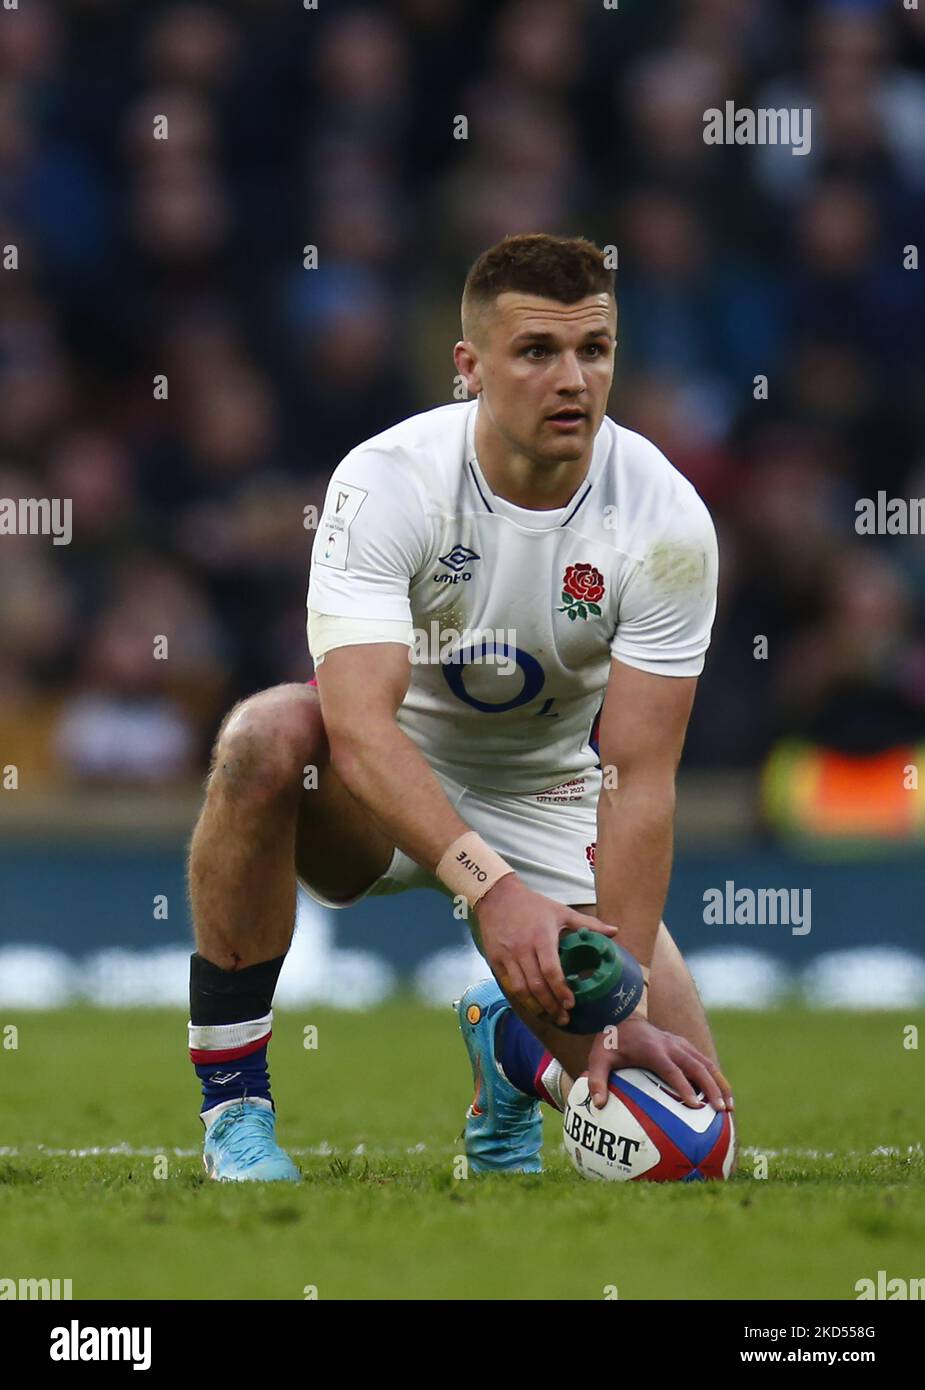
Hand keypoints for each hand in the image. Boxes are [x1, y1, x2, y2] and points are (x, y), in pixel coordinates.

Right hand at [476, 875, 617, 1025]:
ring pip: (521, 989)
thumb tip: (614, 932)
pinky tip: (532, 1005)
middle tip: (563, 1017)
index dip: (561, 990)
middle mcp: (523, 949)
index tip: (571, 1004)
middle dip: (551, 1005)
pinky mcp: (495, 960)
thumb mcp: (561, 911)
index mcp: (542, 937)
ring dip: (535, 1006)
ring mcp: (507, 956)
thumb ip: (588, 924)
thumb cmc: (533, 905)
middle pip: (537, 985)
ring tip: (549, 1016)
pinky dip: (521, 998)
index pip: (551, 970)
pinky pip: (509, 984)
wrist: (497, 897)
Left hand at [586, 1015, 733, 1112]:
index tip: (695, 1105)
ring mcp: (680, 1044)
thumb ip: (597, 1079)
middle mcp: (671, 1045)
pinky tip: (722, 1096)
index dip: (683, 1086)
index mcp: (652, 1049)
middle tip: (721, 1110)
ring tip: (729, 1107)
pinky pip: (704, 1062)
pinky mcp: (685, 1046)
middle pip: (697, 1067)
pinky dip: (716, 1078)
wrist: (623, 1013)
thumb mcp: (598, 1058)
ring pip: (706, 1063)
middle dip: (712, 1088)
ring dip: (720, 1083)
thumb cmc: (611, 1041)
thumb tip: (597, 1105)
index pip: (671, 1070)